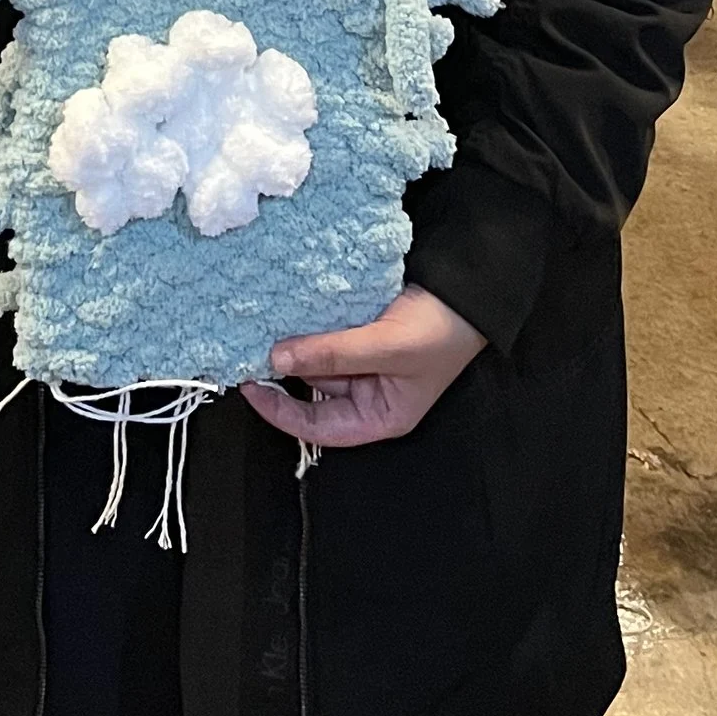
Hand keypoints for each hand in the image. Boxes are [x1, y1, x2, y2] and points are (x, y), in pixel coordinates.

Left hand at [240, 284, 484, 449]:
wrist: (468, 287)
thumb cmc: (440, 331)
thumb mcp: (385, 347)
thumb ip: (332, 354)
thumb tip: (277, 358)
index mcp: (379, 416)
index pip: (318, 428)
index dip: (281, 413)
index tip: (250, 386)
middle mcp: (368, 393)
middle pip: (313, 390)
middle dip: (285, 371)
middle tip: (248, 346)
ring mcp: (364, 361)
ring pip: (317, 357)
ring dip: (295, 342)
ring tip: (262, 324)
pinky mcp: (361, 331)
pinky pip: (326, 332)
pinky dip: (308, 322)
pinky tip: (287, 308)